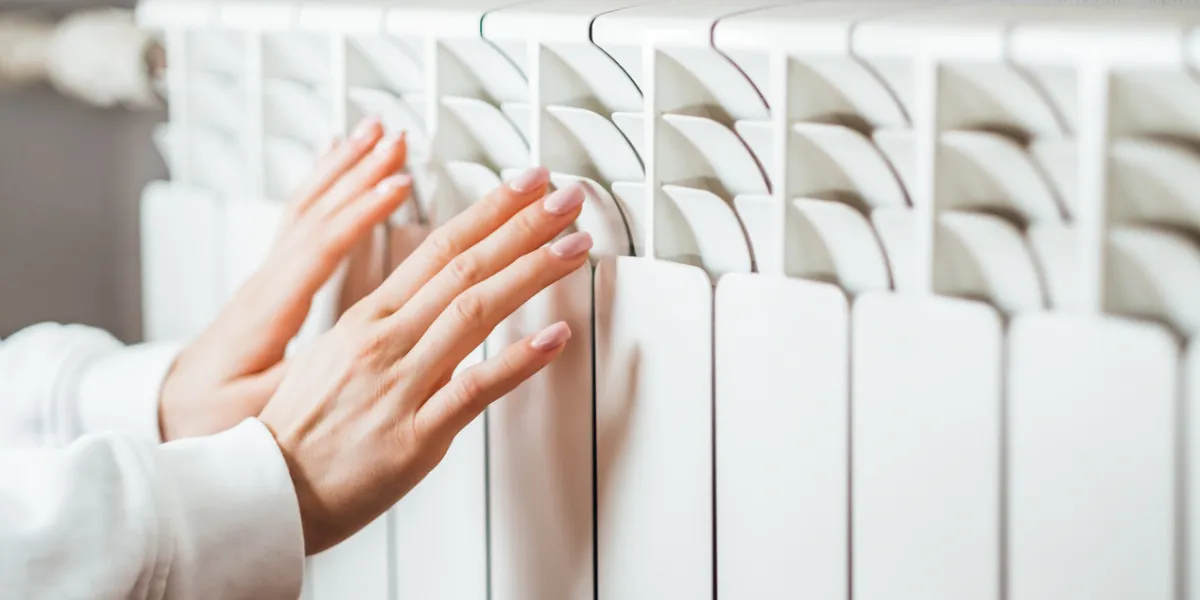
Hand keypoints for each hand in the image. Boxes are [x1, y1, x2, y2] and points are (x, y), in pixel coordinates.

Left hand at [159, 116, 409, 440]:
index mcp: (268, 312)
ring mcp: (268, 276)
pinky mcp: (273, 280)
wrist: (170, 410)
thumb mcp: (257, 412)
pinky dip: (323, 181)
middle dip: (358, 171)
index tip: (398, 186)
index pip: (320, 247)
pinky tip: (337, 159)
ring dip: (343, 165)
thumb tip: (352, 358)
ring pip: (307, 205)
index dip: (361, 212)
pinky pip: (301, 217)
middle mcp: (266, 283)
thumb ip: (303, 383)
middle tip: (397, 140)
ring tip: (375, 133)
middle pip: (316, 211)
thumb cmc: (210, 414)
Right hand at [259, 169, 591, 553]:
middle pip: (463, 267)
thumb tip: (430, 302)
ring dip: (531, 273)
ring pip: (473, 313)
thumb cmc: (301, 432)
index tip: (526, 184)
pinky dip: (519, 360)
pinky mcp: (415, 436)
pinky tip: (556, 338)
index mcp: (368, 319)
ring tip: (574, 247)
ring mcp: (400, 386)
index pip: (438, 247)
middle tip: (566, 197)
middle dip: (521, 226)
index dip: (489, 211)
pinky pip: (473, 389)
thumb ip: (386, 325)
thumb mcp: (334, 356)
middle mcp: (385, 342)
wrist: (264, 495)